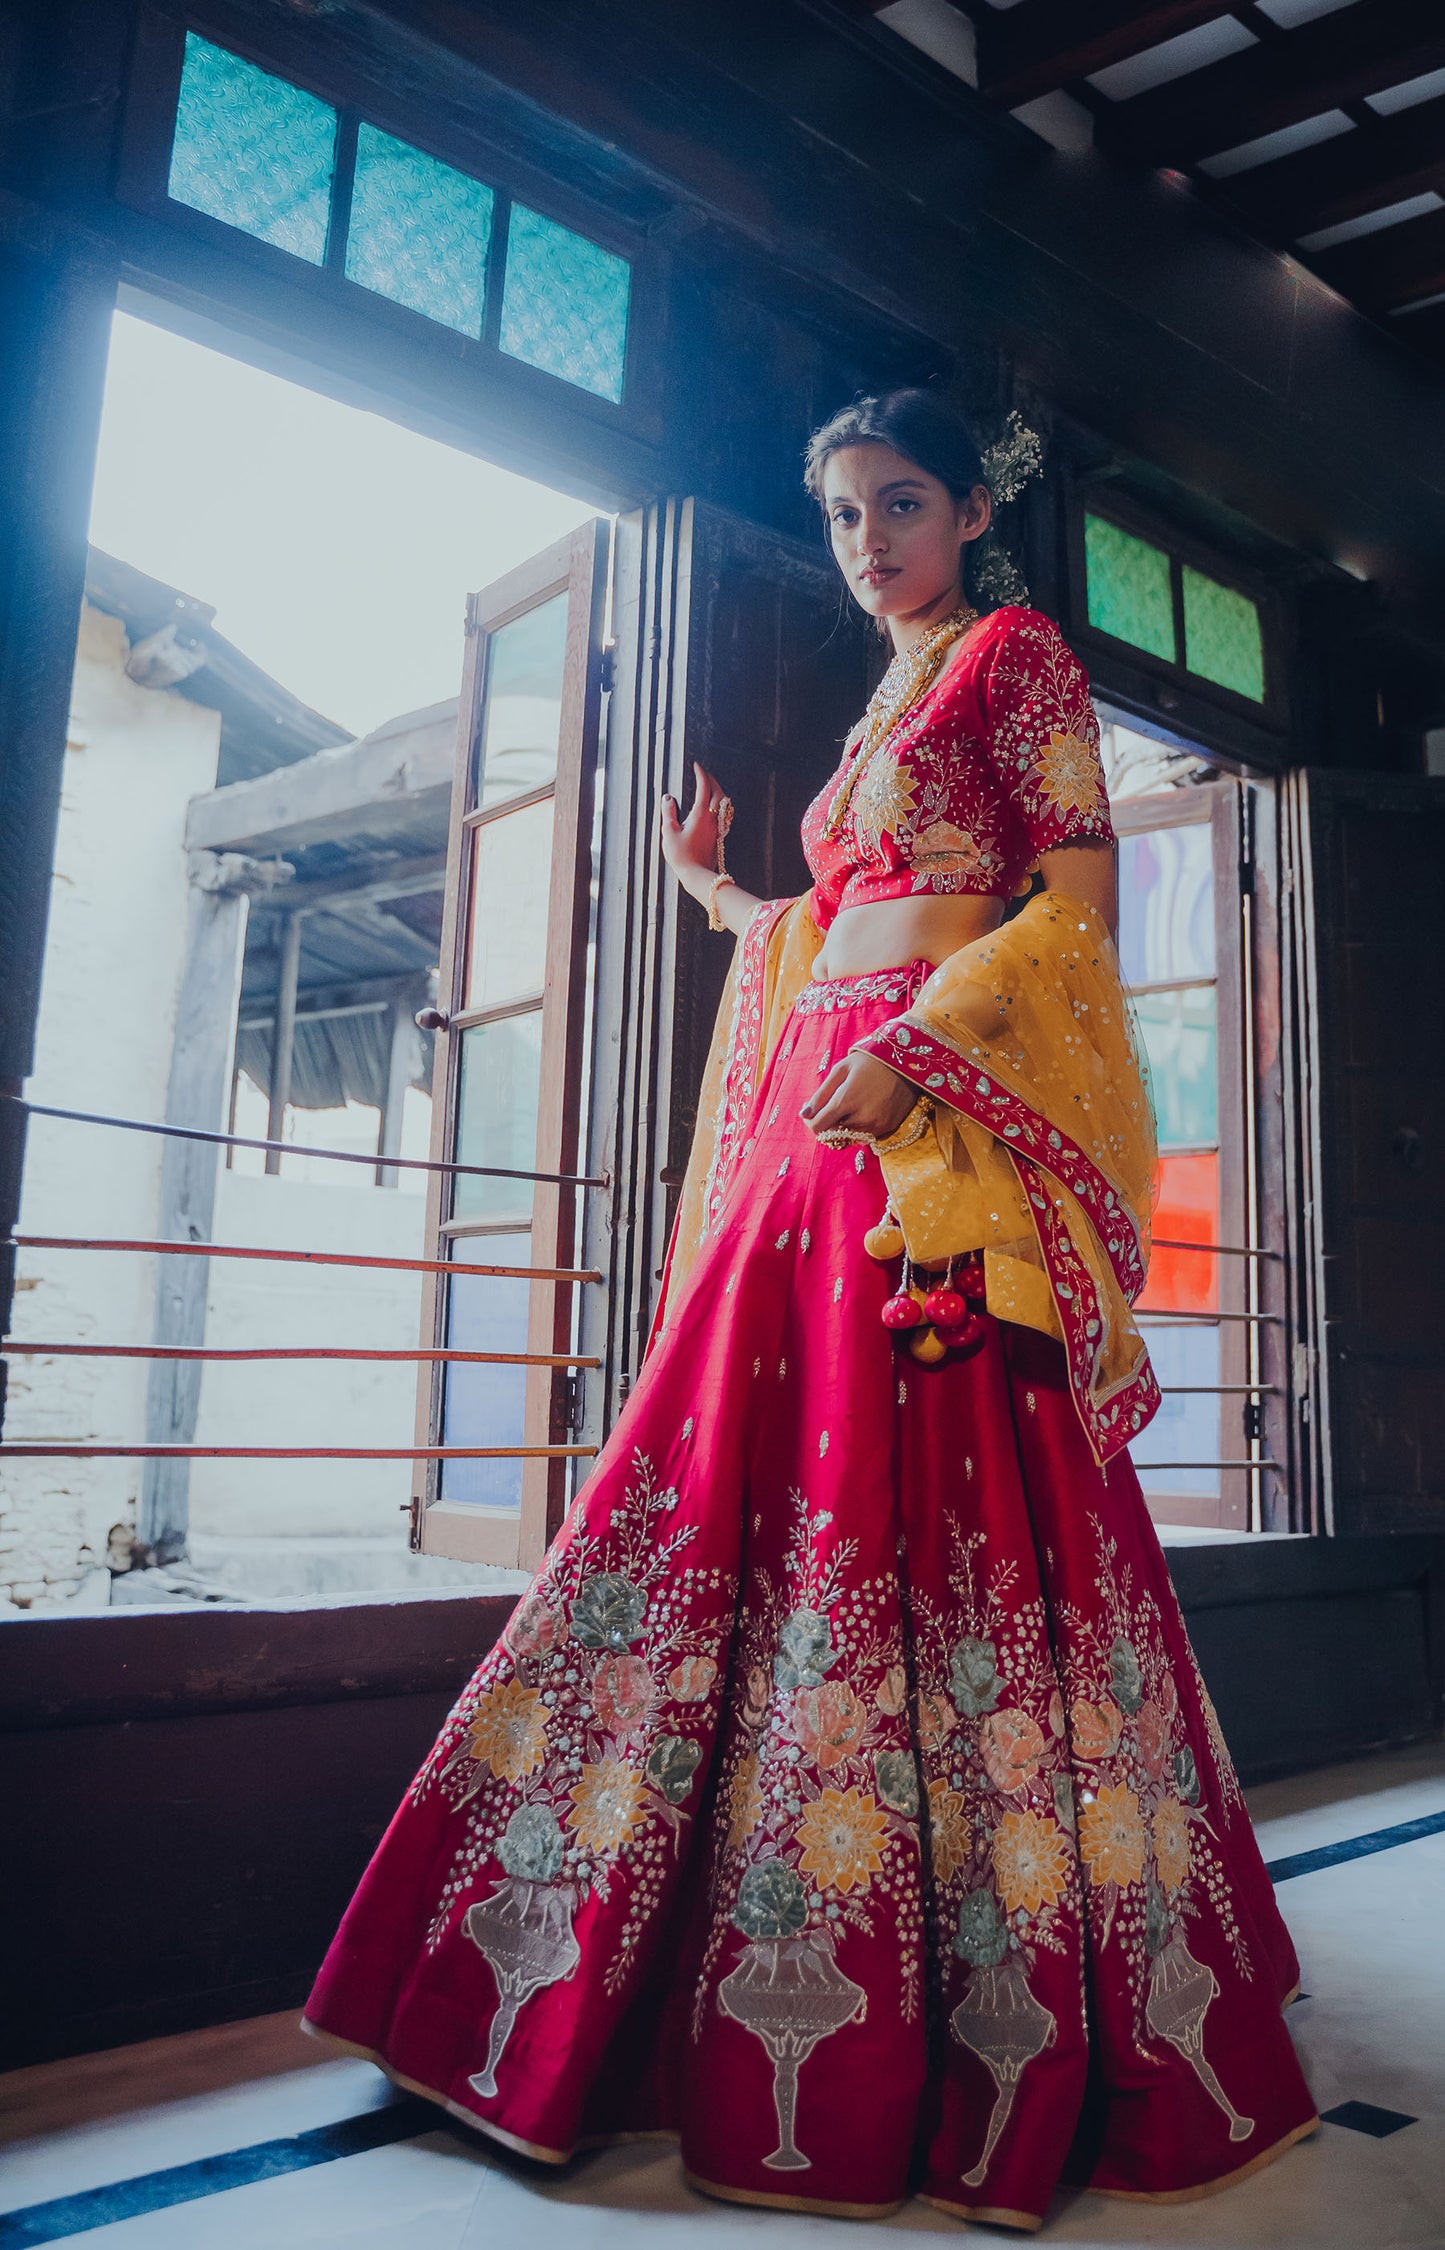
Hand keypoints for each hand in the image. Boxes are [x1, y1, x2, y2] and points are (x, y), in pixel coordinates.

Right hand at [660, 761, 728, 896]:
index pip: (704, 787)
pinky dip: (719, 805)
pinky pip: (722, 814)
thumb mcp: (668, 832)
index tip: (696, 765)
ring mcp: (716, 827)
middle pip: (718, 793)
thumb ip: (668, 812)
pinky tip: (714, 808)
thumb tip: (668, 798)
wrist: (696, 874)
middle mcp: (712, 819)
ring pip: (723, 804)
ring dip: (718, 792)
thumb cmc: (681, 855)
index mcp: (700, 814)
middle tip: (704, 773)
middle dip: (712, 780)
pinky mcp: (717, 836)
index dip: (701, 774)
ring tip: (711, 787)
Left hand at [800, 1051, 919, 1142]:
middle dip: (827, 1121)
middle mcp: (861, 1118)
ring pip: (848, 1135)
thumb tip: (804, 1115)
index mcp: (846, 1100)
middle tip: (832, 1104)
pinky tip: (866, 1107)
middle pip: (832, 1132)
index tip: (811, 1112)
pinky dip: (860, 1126)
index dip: (811, 1121)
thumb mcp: (840, 1070)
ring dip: (844, 1124)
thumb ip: (820, 1095)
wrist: (906, 1062)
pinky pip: (865, 1135)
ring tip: (851, 1103)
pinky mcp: (887, 1129)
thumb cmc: (869, 1062)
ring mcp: (876, 1125)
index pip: (818, 1126)